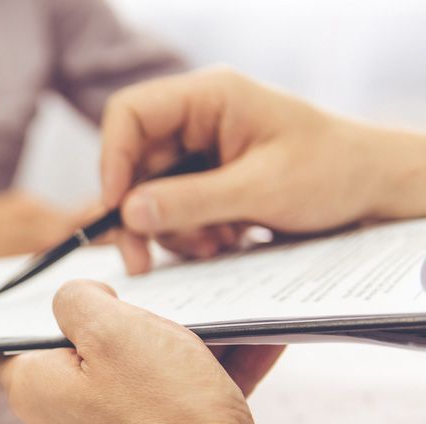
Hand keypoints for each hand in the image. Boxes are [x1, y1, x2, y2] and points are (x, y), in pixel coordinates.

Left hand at [0, 280, 274, 423]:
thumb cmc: (166, 420)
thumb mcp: (116, 331)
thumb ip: (79, 302)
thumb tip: (75, 299)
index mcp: (34, 389)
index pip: (18, 340)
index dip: (55, 312)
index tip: (95, 298)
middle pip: (85, 359)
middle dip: (129, 331)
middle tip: (171, 311)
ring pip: (134, 384)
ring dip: (178, 354)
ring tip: (227, 326)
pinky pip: (165, 414)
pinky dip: (200, 384)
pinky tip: (250, 353)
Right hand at [100, 67, 425, 273]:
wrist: (375, 188)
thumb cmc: (334, 171)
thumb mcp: (261, 189)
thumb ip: (191, 201)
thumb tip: (129, 213)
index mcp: (209, 97)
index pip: (130, 114)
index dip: (113, 160)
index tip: (117, 209)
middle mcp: (198, 119)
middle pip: (134, 164)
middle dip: (143, 214)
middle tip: (142, 260)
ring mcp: (201, 151)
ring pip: (150, 195)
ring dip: (172, 230)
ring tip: (215, 244)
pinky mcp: (207, 179)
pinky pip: (173, 209)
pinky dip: (190, 234)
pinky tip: (225, 240)